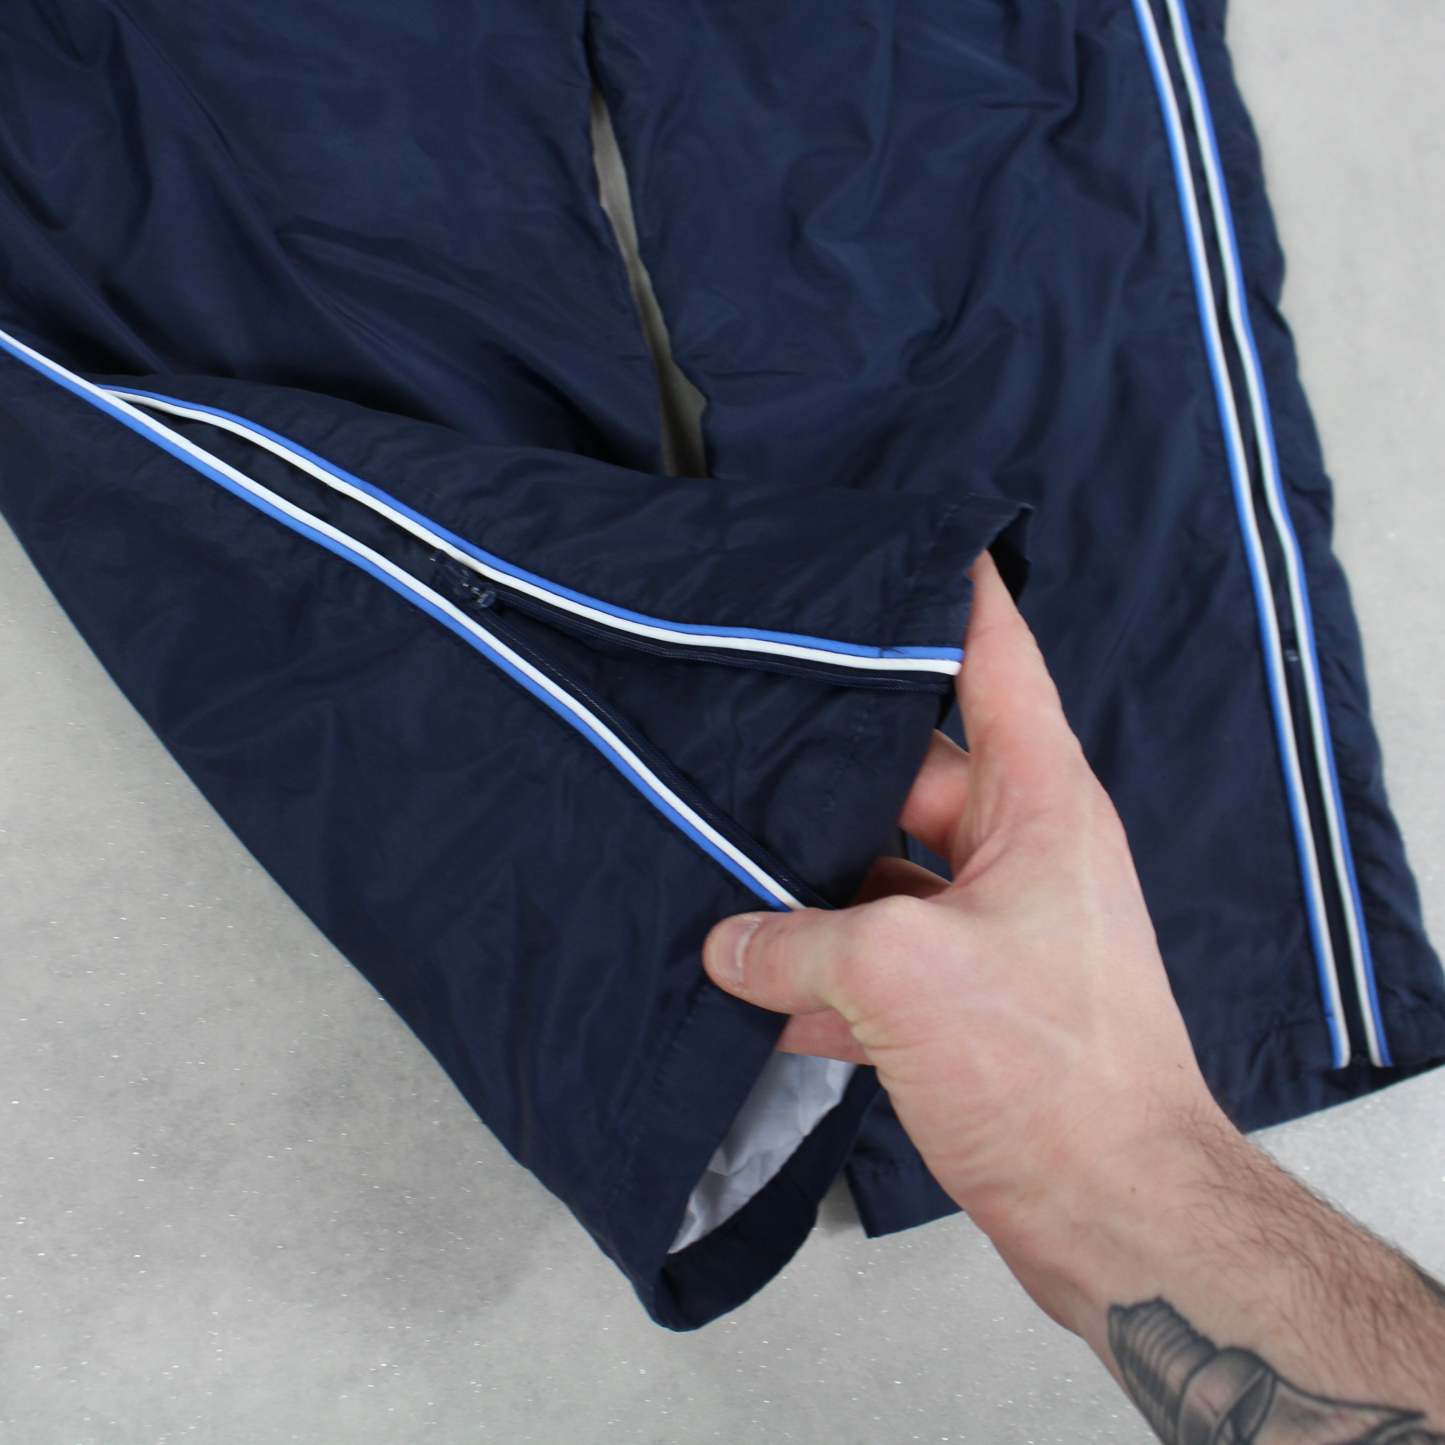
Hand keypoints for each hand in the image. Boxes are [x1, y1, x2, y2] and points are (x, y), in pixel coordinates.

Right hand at [702, 550, 1224, 1323]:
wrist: (1118, 1214)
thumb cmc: (1046, 1068)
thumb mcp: (901, 974)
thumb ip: (794, 941)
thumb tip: (721, 944)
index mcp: (1040, 803)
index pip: (999, 664)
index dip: (954, 600)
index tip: (910, 543)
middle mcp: (1024, 853)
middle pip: (912, 778)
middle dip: (827, 776)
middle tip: (736, 741)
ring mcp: (999, 931)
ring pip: (886, 877)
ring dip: (814, 893)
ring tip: (718, 873)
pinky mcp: (976, 1005)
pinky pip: (888, 962)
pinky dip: (830, 977)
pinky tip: (757, 994)